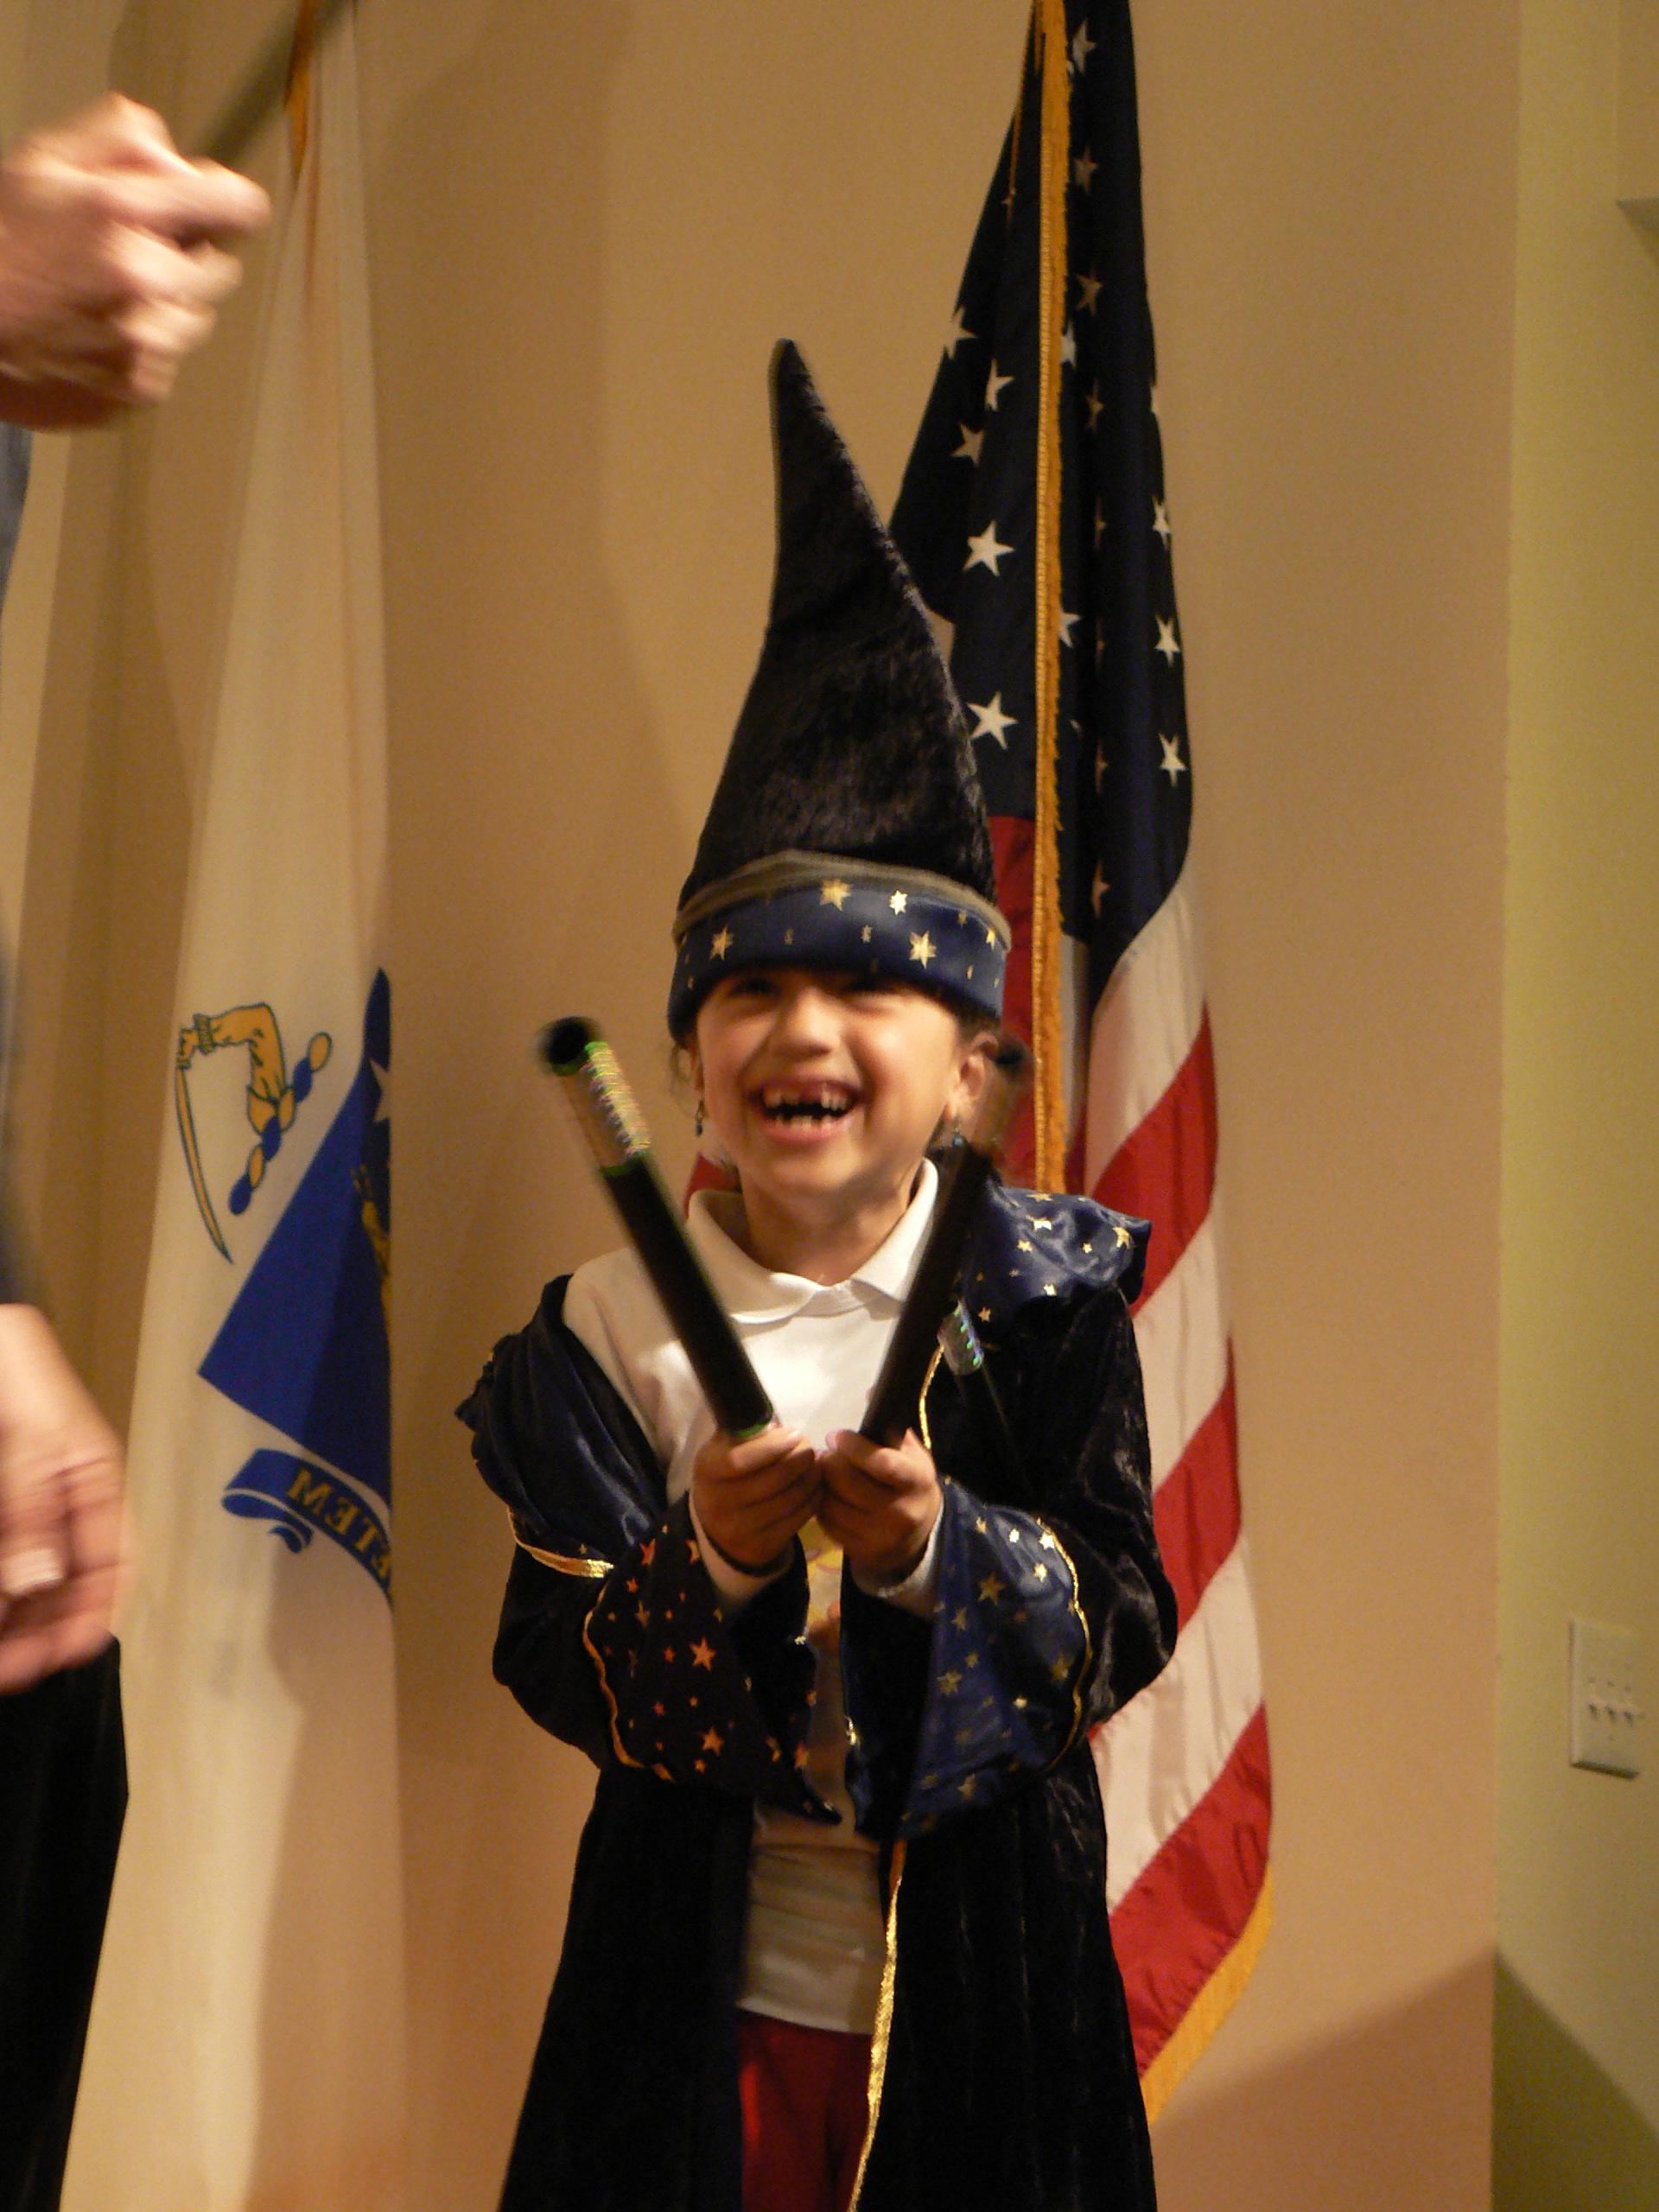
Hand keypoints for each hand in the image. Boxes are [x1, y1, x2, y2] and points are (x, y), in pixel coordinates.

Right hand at [0, 93, 268, 427]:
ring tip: (102, 295)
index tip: (215, 205)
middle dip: (185, 254)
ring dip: (165, 303)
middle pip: (220, 266)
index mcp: (123, 213)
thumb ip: (122, 140)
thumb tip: (179, 160)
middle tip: (129, 251)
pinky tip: (93, 331)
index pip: (234, 207)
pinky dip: (141, 346)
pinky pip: (168, 361)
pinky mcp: (139, 388)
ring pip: (194, 316)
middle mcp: (144, 280)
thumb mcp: (45, 161)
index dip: (225, 202)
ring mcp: (146, 342)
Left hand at [0, 1304, 129, 1690]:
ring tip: (1, 1650)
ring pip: (33, 1578)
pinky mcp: (5, 1506)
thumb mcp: (34, 1444)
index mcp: (97, 1484)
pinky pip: (11, 1555)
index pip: (116, 1565)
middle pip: (70, 1583)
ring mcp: (30, 1507)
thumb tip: (39, 1579)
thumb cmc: (19, 1365)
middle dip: (46, 1629)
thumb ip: (34, 1510)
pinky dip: (4, 1589)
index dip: (97, 1614)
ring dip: (19, 1615)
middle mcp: (68, 1502)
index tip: (69, 1654)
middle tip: (13, 1666)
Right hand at [692, 1422, 820, 1577]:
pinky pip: (795, 1520)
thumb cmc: (728, 1474)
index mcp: (706, 1470)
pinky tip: (815, 1488)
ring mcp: (738, 1530)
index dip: (772, 1447)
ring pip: (788, 1501)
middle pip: (771, 1480)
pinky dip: (812, 1500)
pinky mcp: (759, 1547)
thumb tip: (780, 1428)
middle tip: (811, 1449)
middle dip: (799, 1461)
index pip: (738, 1460)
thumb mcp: (725, 1448)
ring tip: (817, 1465)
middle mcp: (717, 1503)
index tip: (795, 1434)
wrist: (718, 1525)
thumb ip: (747, 1433)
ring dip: (810, 1479)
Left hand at [818, 1428, 940, 1585]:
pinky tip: (825, 1494)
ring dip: (820, 1483)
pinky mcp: (861, 1551)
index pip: (881, 1463)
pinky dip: (821, 1505)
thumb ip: (890, 1425)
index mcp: (915, 1481)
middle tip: (824, 1453)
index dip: (853, 1447)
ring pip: (832, 1503)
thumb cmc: (910, 1483)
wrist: (920, 1534)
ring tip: (822, 1472)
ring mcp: (880, 1536)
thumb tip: (870, 1390)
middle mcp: (900, 1511)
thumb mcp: (911, 1453)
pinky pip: (827, 1523)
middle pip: (848, 1482)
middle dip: (829, 1462)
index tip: (835, 1435)